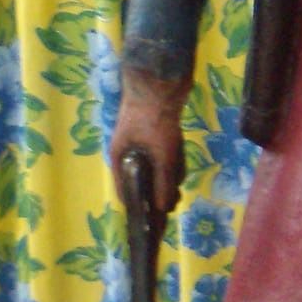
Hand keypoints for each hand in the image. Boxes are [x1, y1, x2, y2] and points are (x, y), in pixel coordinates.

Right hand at [109, 69, 189, 215]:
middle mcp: (128, 151)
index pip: (124, 190)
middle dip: (158, 189)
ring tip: (178, 177)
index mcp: (120, 157)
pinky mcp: (154, 131)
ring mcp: (140, 140)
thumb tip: (163, 207)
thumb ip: (163, 180)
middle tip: (173, 199)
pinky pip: (162, 153)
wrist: (160, 81)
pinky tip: (180, 157)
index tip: (152, 220)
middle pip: (142, 179)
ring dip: (168, 173)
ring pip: (154, 166)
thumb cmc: (154, 119)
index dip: (137, 206)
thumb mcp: (162, 154)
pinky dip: (172, 157)